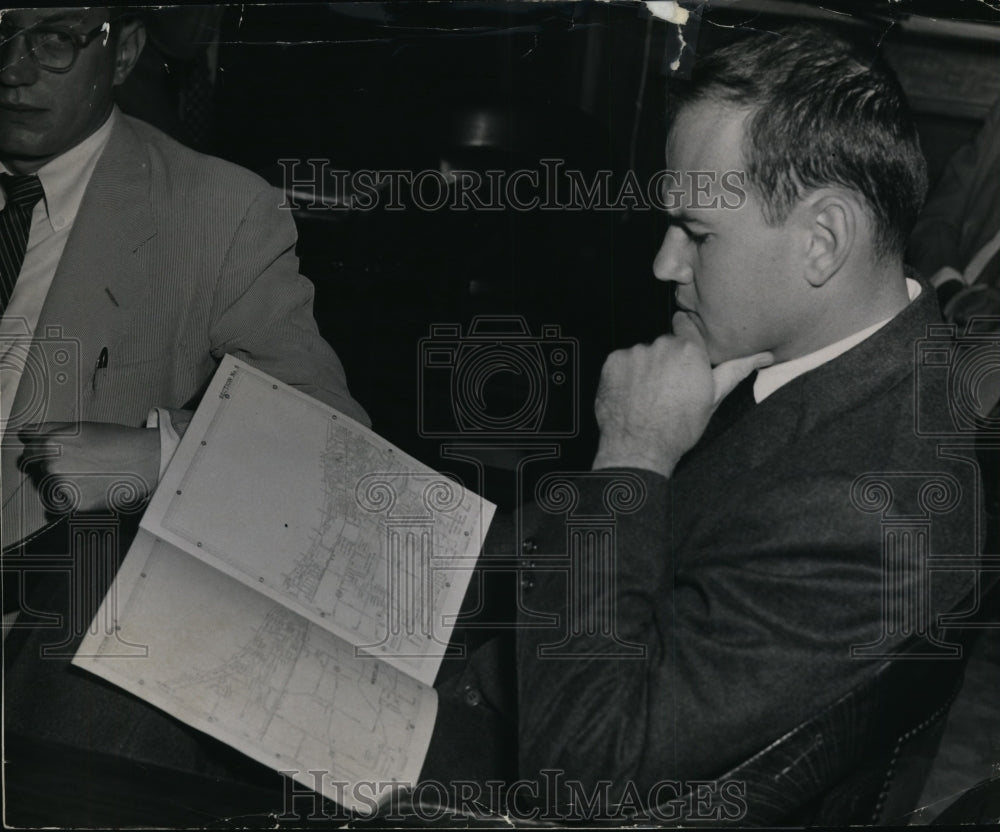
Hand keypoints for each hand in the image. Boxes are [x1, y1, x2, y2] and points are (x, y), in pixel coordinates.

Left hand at [17, 422, 159, 513]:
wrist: (146, 460)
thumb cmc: (117, 441)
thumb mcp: (82, 427)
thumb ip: (49, 430)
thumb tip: (24, 432)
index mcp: (51, 441)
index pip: (29, 451)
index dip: (41, 453)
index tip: (56, 456)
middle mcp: (52, 463)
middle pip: (37, 471)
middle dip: (53, 469)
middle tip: (81, 467)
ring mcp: (61, 484)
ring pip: (47, 489)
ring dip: (61, 485)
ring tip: (90, 477)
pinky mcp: (73, 504)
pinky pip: (58, 507)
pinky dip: (70, 501)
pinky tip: (90, 489)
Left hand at [591, 312, 772, 477]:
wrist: (639, 449)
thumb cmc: (678, 428)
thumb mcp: (713, 399)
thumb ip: (735, 370)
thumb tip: (765, 355)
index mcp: (690, 351)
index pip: (687, 327)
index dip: (685, 344)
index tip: (682, 359)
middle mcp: (662, 345)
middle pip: (664, 345)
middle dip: (665, 360)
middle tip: (667, 389)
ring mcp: (635, 353)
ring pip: (642, 354)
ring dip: (644, 368)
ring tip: (648, 395)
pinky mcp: (613, 362)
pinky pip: (621, 362)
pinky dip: (624, 374)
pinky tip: (631, 395)